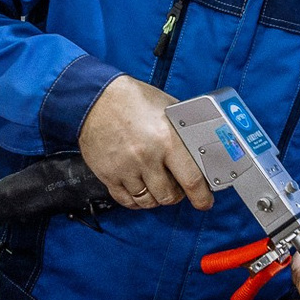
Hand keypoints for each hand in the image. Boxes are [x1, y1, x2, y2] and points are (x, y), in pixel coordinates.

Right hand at [77, 75, 214, 211]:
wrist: (96, 98)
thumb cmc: (132, 100)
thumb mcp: (166, 108)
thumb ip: (183, 131)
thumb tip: (200, 148)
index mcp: (166, 139)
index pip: (191, 179)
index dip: (201, 196)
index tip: (204, 201)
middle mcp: (146, 157)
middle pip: (168, 195)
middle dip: (176, 195)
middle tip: (177, 186)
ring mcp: (126, 168)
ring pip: (147, 201)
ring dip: (155, 198)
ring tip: (157, 185)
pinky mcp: (108, 174)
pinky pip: (126, 200)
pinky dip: (136, 200)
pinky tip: (140, 189)